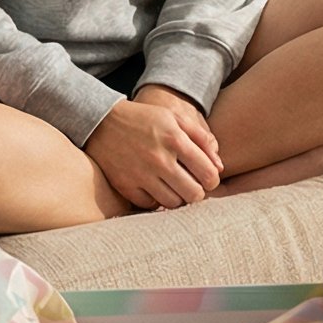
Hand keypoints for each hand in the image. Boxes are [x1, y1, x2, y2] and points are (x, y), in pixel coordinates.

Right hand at [87, 86, 223, 208]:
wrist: (102, 121)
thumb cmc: (145, 119)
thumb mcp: (175, 118)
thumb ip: (201, 138)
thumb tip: (220, 166)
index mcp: (175, 139)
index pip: (208, 174)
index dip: (212, 180)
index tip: (207, 178)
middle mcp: (159, 159)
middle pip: (193, 194)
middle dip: (198, 192)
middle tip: (193, 186)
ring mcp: (141, 174)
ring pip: (173, 203)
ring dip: (178, 198)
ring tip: (175, 187)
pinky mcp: (125, 185)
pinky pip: (150, 205)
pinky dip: (156, 200)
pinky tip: (156, 188)